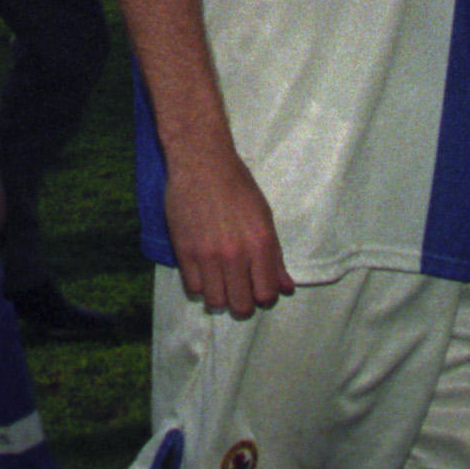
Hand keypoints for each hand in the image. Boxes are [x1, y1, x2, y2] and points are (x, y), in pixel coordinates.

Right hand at [161, 147, 292, 317]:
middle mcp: (235, 254)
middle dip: (243, 303)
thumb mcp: (264, 218)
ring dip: (220, 296)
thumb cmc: (237, 186)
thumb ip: (275, 257)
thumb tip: (285, 288)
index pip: (266, 294)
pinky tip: (204, 271)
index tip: (258, 287)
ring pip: (215, 302)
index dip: (264, 296)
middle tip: (239, 289)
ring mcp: (207, 255)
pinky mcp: (184, 251)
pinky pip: (193, 288)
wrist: (201, 162)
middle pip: (241, 306)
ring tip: (220, 281)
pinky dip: (200, 285)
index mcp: (260, 244)